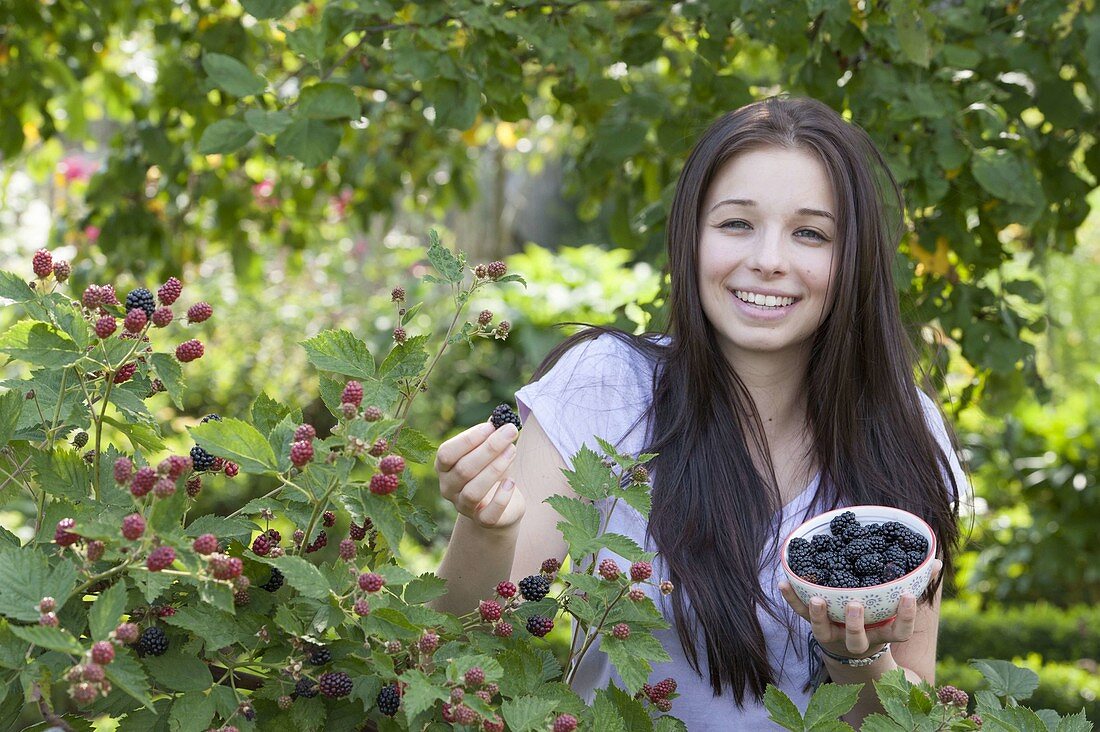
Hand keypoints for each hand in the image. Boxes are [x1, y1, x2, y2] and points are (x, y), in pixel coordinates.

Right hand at [434, 420, 524, 529]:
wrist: (499, 506)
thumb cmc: (491, 471)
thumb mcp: (488, 451)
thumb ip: (491, 434)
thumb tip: (501, 416)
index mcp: (444, 467)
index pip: (447, 453)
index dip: (468, 439)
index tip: (491, 426)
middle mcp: (448, 488)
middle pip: (464, 469)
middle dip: (489, 448)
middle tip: (511, 431)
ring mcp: (463, 506)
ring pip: (474, 491)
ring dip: (495, 469)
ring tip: (513, 450)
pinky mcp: (482, 521)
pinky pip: (488, 514)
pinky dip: (501, 498)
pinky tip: (511, 483)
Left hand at [778, 559, 942, 659]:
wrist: (850, 650)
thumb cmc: (879, 619)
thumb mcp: (896, 607)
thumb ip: (915, 585)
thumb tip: (934, 561)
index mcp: (882, 635)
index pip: (900, 632)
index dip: (905, 617)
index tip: (908, 597)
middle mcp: (857, 639)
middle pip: (856, 638)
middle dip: (855, 623)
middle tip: (856, 605)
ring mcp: (833, 635)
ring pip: (823, 631)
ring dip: (819, 616)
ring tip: (816, 599)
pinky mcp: (814, 625)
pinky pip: (799, 613)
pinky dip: (791, 598)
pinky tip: (783, 581)